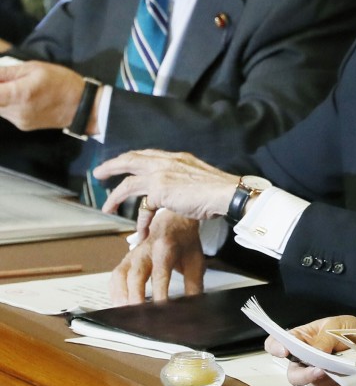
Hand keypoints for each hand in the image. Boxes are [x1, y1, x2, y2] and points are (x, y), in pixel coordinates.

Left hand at [0, 61, 89, 130]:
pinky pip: (6, 113)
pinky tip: (22, 97)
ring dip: (2, 97)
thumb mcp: (36, 68)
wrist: (84, 107)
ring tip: (16, 87)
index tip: (0, 82)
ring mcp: (18, 120)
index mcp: (19, 94)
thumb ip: (7, 72)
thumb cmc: (62, 82)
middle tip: (7, 81)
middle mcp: (15, 111)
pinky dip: (8, 103)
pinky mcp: (23, 125)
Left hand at [94, 149, 237, 219]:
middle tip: (99, 172)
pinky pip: (142, 206)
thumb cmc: (219, 189)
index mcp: (177, 157)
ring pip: (128, 183)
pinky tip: (139, 230)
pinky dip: (140, 220)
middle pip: (130, 160)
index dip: (133, 159)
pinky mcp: (159, 190)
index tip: (124, 163)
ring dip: (114, 196)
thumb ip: (184, 179)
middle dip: (112, 166)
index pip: (148, 155)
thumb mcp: (198, 177)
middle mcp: (166, 162)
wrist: (226, 193)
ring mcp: (161, 174)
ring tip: (106, 206)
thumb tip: (179, 192)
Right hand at [108, 210, 204, 305]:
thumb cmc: (184, 242)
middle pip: (136, 275)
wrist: (174, 222)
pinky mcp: (126, 260)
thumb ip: (194, 284)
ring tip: (124, 313)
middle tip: (139, 315)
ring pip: (121, 275)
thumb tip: (194, 306)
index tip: (162, 309)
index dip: (160, 293)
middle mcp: (145, 250)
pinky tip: (118, 304)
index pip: (160, 274)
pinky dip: (115, 292)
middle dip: (135, 297)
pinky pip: (115, 276)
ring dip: (121, 295)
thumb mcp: (195, 261)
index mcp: (165, 248)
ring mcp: (133, 255)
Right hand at [264, 315, 355, 385]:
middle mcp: (302, 359)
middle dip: (304, 375)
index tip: (284, 351)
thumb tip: (317, 353)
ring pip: (311, 384)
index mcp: (299, 339)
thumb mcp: (335, 326)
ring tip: (340, 369)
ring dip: (325, 379)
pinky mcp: (329, 384)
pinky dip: (336, 384)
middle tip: (319, 371)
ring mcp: (314, 373)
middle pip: (292, 373)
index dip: (275, 348)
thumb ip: (324, 339)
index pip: (275, 344)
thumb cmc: (346, 328)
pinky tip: (346, 375)